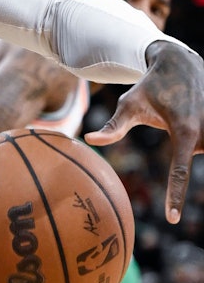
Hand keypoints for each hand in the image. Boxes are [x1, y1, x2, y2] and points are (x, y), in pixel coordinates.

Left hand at [85, 40, 203, 222]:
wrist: (180, 63)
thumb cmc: (150, 86)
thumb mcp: (130, 104)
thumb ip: (113, 126)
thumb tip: (89, 140)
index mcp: (183, 129)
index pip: (179, 171)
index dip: (175, 196)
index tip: (171, 219)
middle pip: (192, 159)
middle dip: (186, 147)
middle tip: (175, 116)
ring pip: (203, 149)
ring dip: (192, 139)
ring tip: (183, 109)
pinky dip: (199, 138)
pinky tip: (193, 112)